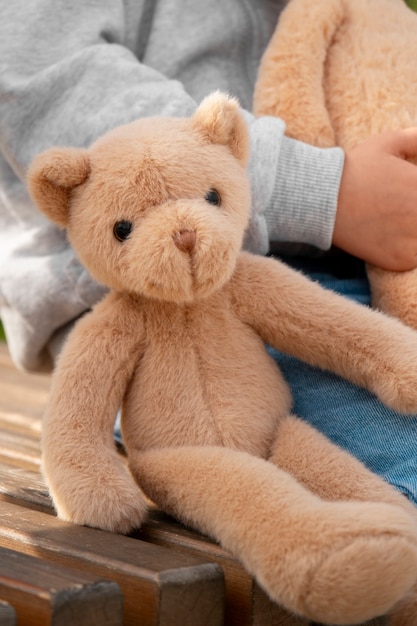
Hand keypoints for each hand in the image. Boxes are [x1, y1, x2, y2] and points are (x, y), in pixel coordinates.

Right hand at [333, 128, 416, 270]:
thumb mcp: (389, 142)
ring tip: (393, 221)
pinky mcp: (402, 260)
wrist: (323, 198)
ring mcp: (415, 240)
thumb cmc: (356, 168)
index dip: (415, 192)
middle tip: (397, 207)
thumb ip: (416, 140)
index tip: (407, 193)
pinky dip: (406, 251)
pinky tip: (388, 237)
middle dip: (414, 211)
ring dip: (413, 232)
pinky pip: (414, 258)